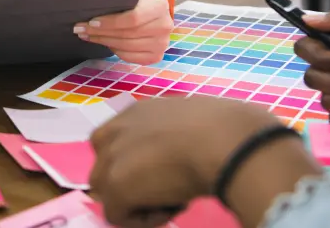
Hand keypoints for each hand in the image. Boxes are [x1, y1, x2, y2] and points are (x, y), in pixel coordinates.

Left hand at [75, 0, 171, 64]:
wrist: (150, 11)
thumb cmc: (134, 0)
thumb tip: (88, 3)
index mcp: (159, 6)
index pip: (133, 18)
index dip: (110, 22)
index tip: (91, 22)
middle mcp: (165, 25)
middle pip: (128, 34)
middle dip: (101, 32)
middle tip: (80, 29)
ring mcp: (162, 43)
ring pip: (127, 46)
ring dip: (103, 42)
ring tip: (86, 35)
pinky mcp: (156, 56)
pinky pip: (130, 57)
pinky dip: (115, 50)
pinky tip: (104, 43)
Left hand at [90, 97, 319, 227]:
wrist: (224, 141)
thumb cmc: (222, 130)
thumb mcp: (191, 124)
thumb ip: (174, 136)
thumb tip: (186, 151)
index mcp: (135, 113)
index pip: (114, 141)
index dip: (133, 163)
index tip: (164, 172)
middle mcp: (115, 130)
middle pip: (104, 168)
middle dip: (132, 183)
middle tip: (168, 189)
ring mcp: (111, 157)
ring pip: (108, 193)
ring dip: (137, 202)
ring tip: (173, 198)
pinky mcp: (115, 186)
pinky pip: (117, 216)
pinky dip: (144, 220)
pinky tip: (173, 207)